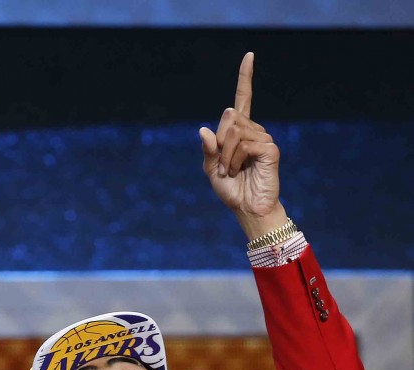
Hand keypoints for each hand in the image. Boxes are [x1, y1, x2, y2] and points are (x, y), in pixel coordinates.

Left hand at [199, 52, 286, 238]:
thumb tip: (204, 130)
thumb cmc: (231, 191)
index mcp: (240, 132)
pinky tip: (240, 171)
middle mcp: (254, 131)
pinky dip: (234, 160)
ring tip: (233, 172)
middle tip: (225, 167)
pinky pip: (243, 144)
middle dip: (220, 145)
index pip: (243, 100)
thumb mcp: (211, 170)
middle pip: (229, 119)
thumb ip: (208, 150)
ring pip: (233, 133)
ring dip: (226, 157)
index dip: (245, 77)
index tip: (250, 55)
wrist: (247, 209)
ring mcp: (264, 139)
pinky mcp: (270, 149)